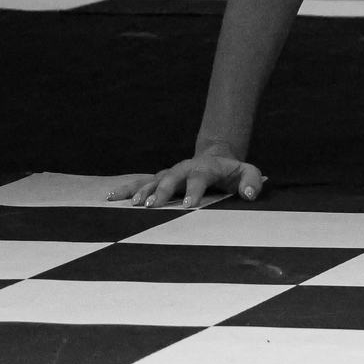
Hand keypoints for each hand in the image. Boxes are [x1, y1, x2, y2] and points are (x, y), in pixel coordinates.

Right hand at [108, 151, 264, 207]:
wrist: (216, 158)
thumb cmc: (232, 171)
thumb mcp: (248, 172)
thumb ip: (252, 181)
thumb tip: (250, 194)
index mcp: (206, 167)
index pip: (200, 177)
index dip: (195, 190)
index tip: (189, 205)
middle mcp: (185, 169)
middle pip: (172, 177)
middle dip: (163, 190)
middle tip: (153, 205)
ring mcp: (170, 174)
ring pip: (153, 180)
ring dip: (143, 191)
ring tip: (132, 204)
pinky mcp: (159, 180)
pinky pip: (141, 183)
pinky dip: (127, 189)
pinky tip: (111, 198)